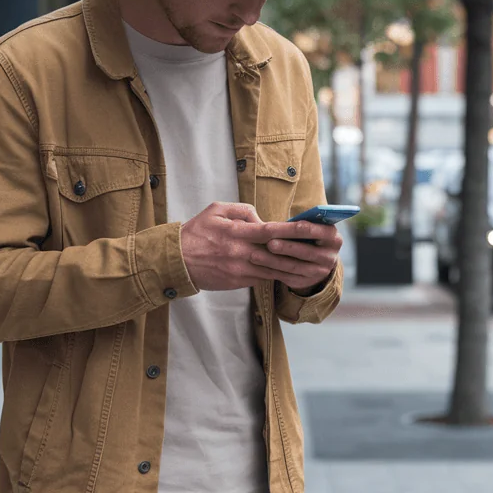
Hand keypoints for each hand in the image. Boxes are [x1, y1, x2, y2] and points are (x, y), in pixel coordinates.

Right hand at [180, 202, 313, 290]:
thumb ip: (242, 210)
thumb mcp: (216, 210)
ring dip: (291, 266)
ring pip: (272, 269)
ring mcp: (239, 270)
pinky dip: (276, 274)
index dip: (290, 230)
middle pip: (276, 253)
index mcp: (235, 233)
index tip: (308, 228)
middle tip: (317, 247)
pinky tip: (289, 271)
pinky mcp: (237, 282)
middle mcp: (240, 253)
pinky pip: (262, 278)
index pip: (269, 230)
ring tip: (310, 262)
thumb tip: (262, 219)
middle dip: (297, 251)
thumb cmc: (196, 232)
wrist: (176, 262)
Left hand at [251, 220, 341, 292]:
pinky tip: (259, 266)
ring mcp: (319, 272)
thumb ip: (298, 225)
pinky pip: (287, 277)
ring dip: (273, 261)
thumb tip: (272, 226)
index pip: (310, 230)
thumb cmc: (307, 236)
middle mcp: (329, 256)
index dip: (288, 229)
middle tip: (267, 243)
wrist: (317, 259)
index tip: (269, 226)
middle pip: (304, 250)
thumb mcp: (310, 228)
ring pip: (294, 266)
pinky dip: (272, 271)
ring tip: (255, 255)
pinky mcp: (306, 282)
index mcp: (332, 237)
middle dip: (284, 246)